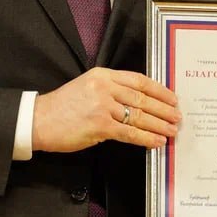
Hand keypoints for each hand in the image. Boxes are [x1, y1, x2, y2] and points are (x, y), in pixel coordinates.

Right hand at [32, 67, 179, 152]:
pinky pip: (130, 132)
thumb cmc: (62, 107)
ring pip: (139, 116)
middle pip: (143, 98)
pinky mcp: (100, 126)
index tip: (172, 98)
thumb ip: (111, 90)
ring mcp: (103, 106)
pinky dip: (146, 138)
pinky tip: (157, 141)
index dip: (159, 90)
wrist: (38, 120)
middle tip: (177, 116)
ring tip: (172, 130)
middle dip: (164, 109)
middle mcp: (105, 88)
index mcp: (103, 75)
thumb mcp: (87, 87)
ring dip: (159, 124)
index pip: (139, 80)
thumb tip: (138, 102)